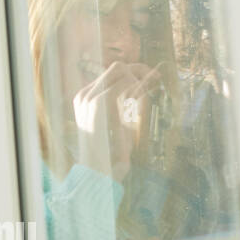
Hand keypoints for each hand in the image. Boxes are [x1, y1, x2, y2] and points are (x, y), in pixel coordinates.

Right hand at [66, 62, 160, 179]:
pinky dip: (139, 85)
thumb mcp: (114, 125)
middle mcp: (85, 95)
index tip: (150, 81)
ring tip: (154, 86)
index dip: (132, 74)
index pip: (109, 75)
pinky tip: (147, 94)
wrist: (98, 172)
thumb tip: (137, 89)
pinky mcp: (102, 104)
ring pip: (121, 70)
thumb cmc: (108, 153)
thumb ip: (120, 106)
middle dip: (139, 69)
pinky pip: (125, 82)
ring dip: (141, 77)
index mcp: (83, 99)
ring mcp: (91, 98)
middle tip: (156, 78)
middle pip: (116, 67)